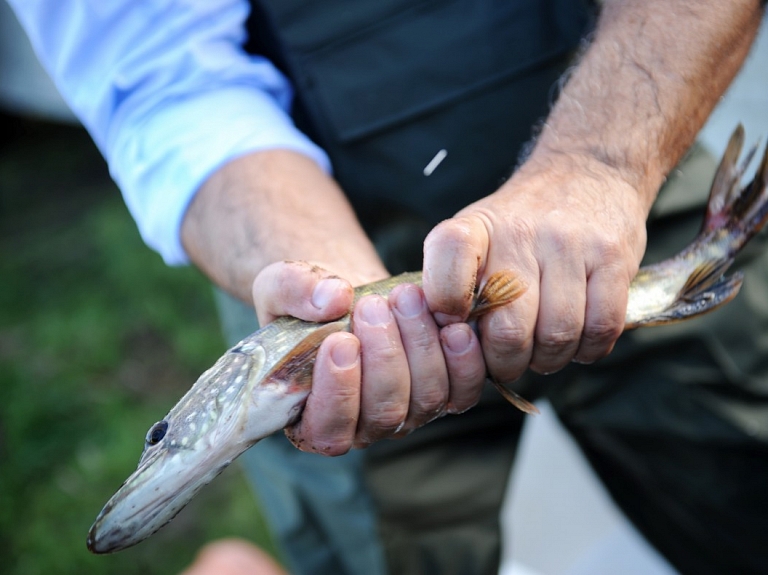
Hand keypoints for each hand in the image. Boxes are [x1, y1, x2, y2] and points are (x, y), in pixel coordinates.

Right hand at [251, 260, 486, 454]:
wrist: (350, 295)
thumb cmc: (307, 302)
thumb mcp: (281, 286)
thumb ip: (294, 291)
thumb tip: (333, 299)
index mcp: (312, 418)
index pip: (328, 430)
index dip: (337, 392)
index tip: (340, 340)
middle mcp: (363, 426)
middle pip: (384, 414)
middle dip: (382, 357)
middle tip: (372, 306)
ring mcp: (408, 412)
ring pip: (425, 399)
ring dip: (418, 346)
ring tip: (405, 297)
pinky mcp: (445, 393)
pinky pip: (462, 393)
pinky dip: (463, 361)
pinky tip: (454, 326)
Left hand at [423, 152, 647, 381]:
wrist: (587, 172)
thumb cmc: (521, 225)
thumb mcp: (474, 235)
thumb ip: (453, 283)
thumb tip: (448, 341)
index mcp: (475, 227)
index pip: (447, 257)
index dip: (446, 305)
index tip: (458, 324)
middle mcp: (520, 231)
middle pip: (509, 330)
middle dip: (506, 362)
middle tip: (508, 359)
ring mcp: (570, 243)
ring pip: (558, 336)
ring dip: (549, 360)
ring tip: (542, 350)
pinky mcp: (613, 257)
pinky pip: (601, 328)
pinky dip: (587, 350)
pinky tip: (577, 340)